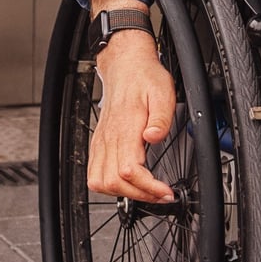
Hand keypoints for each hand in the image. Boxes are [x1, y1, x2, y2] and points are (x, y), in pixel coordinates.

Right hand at [87, 26, 178, 202]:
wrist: (125, 67)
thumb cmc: (145, 79)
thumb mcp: (163, 93)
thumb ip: (161, 118)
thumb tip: (154, 137)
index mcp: (125, 128)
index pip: (128, 171)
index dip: (147, 187)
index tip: (165, 191)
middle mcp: (108, 139)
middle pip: (112, 183)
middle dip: (139, 195)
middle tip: (161, 194)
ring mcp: (101, 142)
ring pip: (99, 182)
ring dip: (123, 194)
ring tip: (147, 191)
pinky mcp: (98, 143)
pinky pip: (95, 173)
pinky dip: (110, 186)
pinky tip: (130, 183)